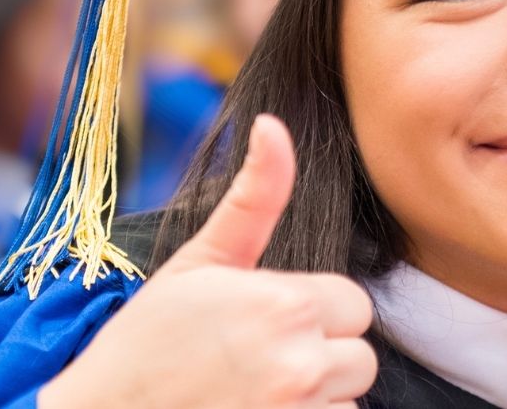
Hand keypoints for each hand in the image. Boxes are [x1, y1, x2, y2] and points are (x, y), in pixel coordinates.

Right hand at [43, 116, 377, 407]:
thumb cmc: (146, 341)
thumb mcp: (199, 260)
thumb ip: (254, 197)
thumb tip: (274, 125)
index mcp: (284, 303)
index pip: (354, 304)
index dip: (316, 311)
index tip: (267, 319)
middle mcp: (300, 362)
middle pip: (360, 357)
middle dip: (321, 356)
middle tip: (257, 357)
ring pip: (347, 399)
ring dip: (313, 397)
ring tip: (252, 390)